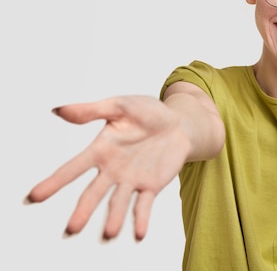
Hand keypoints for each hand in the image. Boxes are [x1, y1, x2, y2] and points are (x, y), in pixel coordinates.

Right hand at [25, 95, 190, 240]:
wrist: (178, 123)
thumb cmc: (147, 112)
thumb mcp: (120, 106)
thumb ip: (92, 110)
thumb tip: (59, 110)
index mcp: (101, 150)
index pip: (73, 168)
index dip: (54, 182)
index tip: (34, 196)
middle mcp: (112, 170)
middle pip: (93, 193)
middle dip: (83, 210)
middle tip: (71, 229)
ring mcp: (131, 180)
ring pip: (118, 202)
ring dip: (113, 218)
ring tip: (108, 233)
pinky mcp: (151, 186)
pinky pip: (144, 205)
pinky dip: (141, 219)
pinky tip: (138, 234)